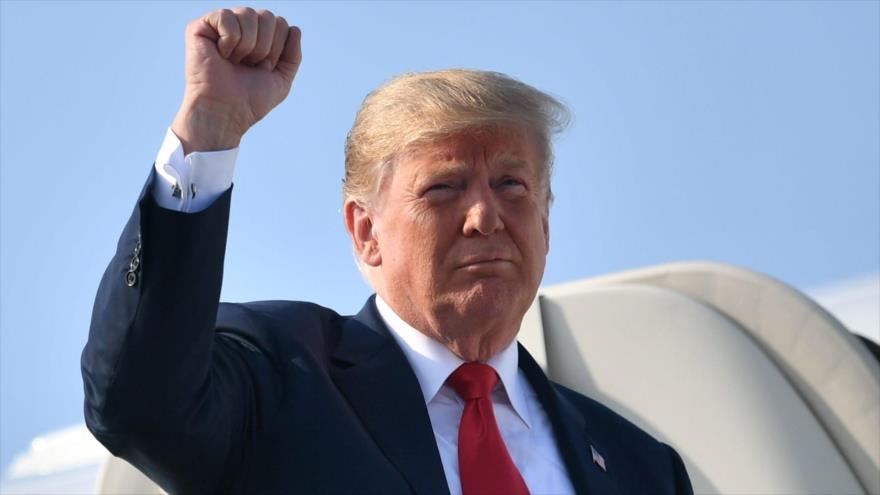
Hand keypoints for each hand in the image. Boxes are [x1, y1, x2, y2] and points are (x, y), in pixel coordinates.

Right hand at [172, 7, 301, 152]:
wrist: (225, 112)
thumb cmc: (250, 100)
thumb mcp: (281, 80)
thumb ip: (293, 56)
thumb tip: (295, 28)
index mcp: (258, 38)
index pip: (280, 23)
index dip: (277, 49)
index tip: (263, 68)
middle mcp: (240, 28)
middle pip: (268, 16)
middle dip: (264, 47)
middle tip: (248, 65)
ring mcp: (220, 26)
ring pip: (248, 14)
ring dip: (247, 45)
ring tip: (233, 62)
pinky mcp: (200, 27)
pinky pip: (226, 16)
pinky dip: (229, 40)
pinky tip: (220, 54)